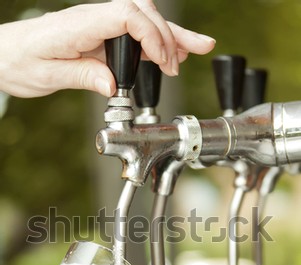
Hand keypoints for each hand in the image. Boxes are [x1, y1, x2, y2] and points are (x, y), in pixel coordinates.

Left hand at [0, 0, 214, 97]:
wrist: (5, 55)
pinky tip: (169, 54)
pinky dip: (154, 43)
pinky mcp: (100, 36)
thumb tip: (113, 86)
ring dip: (170, 34)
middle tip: (184, 60)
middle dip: (169, 34)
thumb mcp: (47, 76)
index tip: (165, 61)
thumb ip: (81, 76)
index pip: (126, 16)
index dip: (152, 35)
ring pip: (142, 20)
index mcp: (78, 25)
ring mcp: (98, 26)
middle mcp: (92, 19)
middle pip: (141, 13)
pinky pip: (132, 34)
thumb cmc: (20, 62)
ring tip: (196, 48)